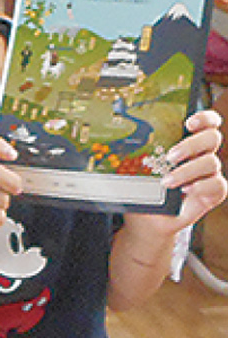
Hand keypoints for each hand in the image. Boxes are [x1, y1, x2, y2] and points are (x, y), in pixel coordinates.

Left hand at [126, 110, 227, 238]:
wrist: (148, 219)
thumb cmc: (143, 190)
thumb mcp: (137, 169)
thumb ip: (138, 154)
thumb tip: (121, 139)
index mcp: (186, 144)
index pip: (207, 123)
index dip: (205, 118)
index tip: (188, 122)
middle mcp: (201, 156)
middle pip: (212, 137)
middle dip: (192, 144)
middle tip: (170, 156)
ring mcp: (207, 174)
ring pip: (212, 162)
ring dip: (188, 170)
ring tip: (166, 182)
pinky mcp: (212, 193)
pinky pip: (218, 185)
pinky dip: (201, 186)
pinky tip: (185, 191)